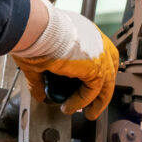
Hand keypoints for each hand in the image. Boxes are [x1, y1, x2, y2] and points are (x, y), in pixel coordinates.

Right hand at [11, 0, 118, 120]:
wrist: (35, 28)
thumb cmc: (33, 33)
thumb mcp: (38, 57)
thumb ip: (41, 78)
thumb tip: (38, 94)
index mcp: (84, 32)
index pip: (99, 53)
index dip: (95, 71)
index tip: (86, 84)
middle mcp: (96, 40)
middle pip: (108, 69)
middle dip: (101, 89)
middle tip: (92, 103)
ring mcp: (99, 53)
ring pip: (105, 83)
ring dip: (96, 101)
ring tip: (88, 113)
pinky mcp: (97, 67)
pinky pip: (94, 91)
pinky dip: (82, 102)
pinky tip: (71, 107)